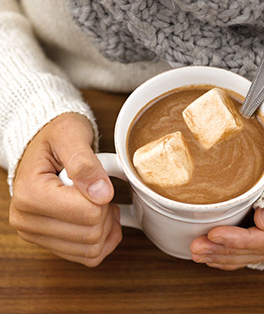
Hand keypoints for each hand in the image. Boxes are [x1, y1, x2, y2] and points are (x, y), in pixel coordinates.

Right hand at [10, 113, 121, 266]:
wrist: (46, 143)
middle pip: (91, 235)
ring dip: (106, 226)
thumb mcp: (70, 136)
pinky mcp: (50, 242)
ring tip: (100, 200)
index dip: (104, 196)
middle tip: (100, 188)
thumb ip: (84, 163)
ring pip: (92, 250)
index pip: (87, 213)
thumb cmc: (56, 136)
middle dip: (106, 211)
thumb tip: (101, 193)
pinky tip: (103, 217)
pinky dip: (104, 239)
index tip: (98, 179)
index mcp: (30, 194)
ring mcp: (37, 234)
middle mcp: (27, 220)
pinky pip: (88, 257)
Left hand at [190, 208, 263, 270]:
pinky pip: (245, 251)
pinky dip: (227, 256)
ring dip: (220, 256)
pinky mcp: (261, 233)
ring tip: (197, 254)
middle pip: (253, 251)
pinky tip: (210, 257)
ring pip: (246, 254)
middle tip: (196, 248)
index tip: (213, 234)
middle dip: (222, 251)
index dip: (238, 240)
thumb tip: (263, 222)